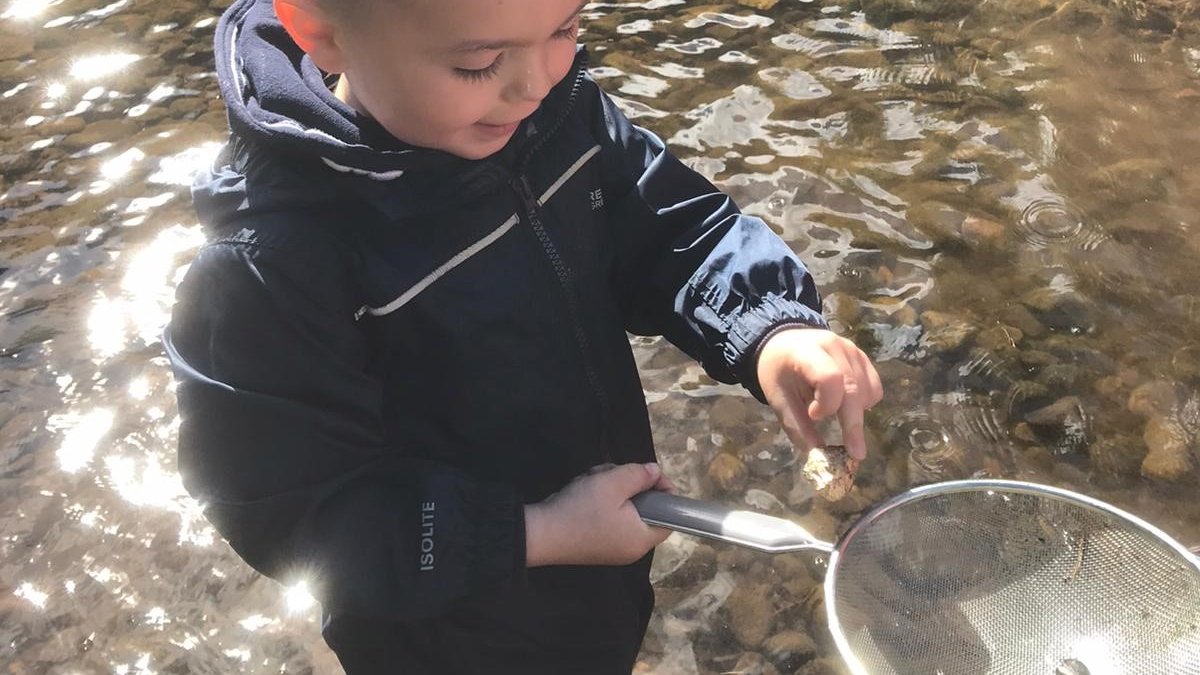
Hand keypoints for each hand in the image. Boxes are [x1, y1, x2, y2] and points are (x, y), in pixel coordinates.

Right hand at [525, 463, 671, 566]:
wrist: (538, 533)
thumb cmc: (580, 510)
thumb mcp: (612, 483)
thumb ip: (639, 475)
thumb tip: (656, 472)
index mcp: (641, 540)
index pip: (668, 518)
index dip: (664, 492)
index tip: (649, 474)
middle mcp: (630, 549)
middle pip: (643, 509)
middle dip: (628, 485)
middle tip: (611, 474)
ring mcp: (611, 548)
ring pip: (623, 509)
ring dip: (609, 488)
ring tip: (590, 480)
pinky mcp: (595, 543)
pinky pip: (608, 517)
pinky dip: (598, 500)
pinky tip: (582, 491)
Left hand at [756, 327, 882, 460]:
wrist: (784, 343)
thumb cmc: (779, 371)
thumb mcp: (777, 397)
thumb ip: (795, 425)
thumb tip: (817, 455)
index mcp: (807, 352)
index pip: (830, 377)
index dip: (827, 403)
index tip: (814, 416)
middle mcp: (835, 347)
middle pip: (853, 388)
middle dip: (853, 423)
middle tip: (855, 453)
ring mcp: (853, 350)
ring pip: (867, 390)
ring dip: (856, 412)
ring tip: (834, 413)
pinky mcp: (863, 358)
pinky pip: (875, 387)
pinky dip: (865, 403)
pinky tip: (846, 405)